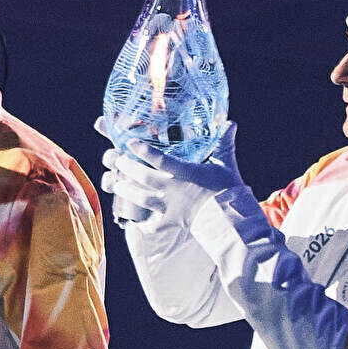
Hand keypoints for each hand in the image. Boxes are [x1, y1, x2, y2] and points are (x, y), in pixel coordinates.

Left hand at [101, 136, 252, 241]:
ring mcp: (169, 206)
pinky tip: (132, 222)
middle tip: (116, 160)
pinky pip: (152, 225)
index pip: (159, 159)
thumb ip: (224, 143)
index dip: (142, 150)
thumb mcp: (225, 164)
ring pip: (141, 198)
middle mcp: (172, 188)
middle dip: (127, 168)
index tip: (129, 142)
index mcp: (184, 172)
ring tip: (116, 185)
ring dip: (127, 191)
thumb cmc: (227, 189)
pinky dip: (141, 225)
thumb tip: (230, 123)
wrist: (229, 220)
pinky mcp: (171, 221)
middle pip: (143, 177)